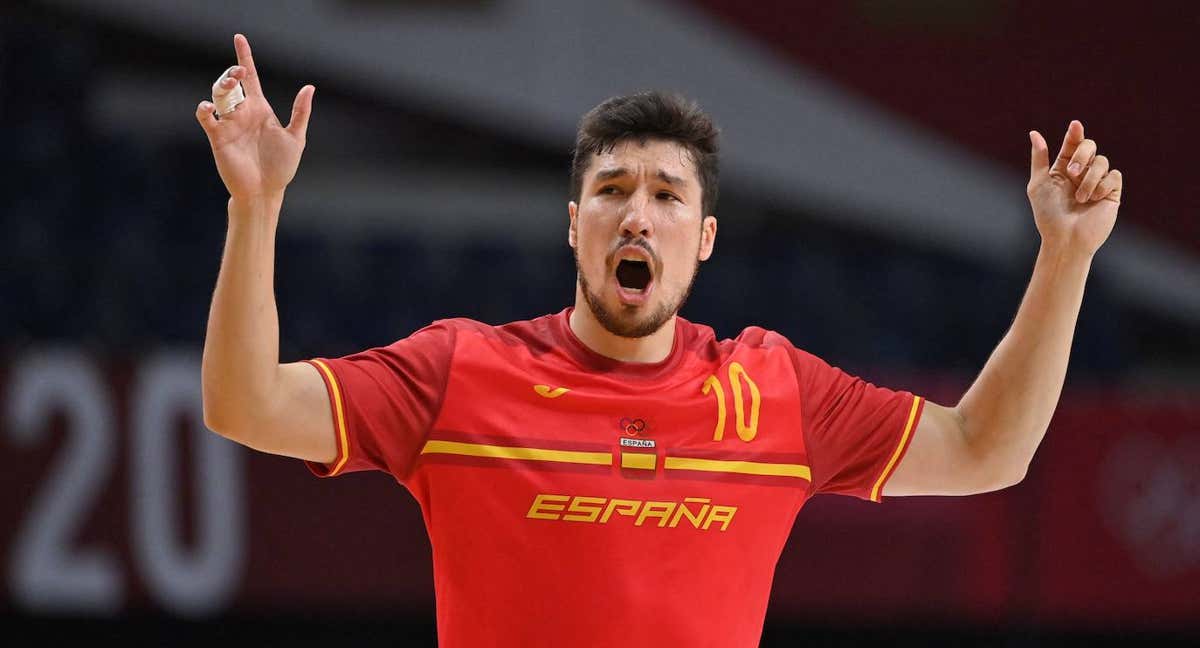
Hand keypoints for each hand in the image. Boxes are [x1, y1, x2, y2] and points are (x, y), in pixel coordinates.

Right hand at [195, 34, 314, 200]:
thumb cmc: (281, 167)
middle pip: (232, 83)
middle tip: (239, 71)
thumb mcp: (295, 137)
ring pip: (219, 95)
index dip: (244, 58)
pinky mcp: (218, 137)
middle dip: (232, 72)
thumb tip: (310, 87)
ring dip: (222, 85)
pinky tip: (209, 107)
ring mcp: (229, 124)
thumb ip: (300, 112)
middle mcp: (242, 113)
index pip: (251, 78)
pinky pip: (207, 118)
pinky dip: (205, 110)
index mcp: (260, 109)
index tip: (239, 39)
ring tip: (231, 82)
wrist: (265, 191)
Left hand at [1027, 121, 1122, 256]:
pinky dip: (1102, 186)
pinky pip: (1114, 176)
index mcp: (1064, 169)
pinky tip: (1094, 200)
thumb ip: (1039, 158)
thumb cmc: (1048, 214)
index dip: (1074, 134)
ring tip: (1081, 198)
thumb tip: (1034, 133)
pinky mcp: (1111, 192)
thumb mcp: (1039, 183)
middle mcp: (1082, 172)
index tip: (1074, 125)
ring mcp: (1097, 181)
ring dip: (1089, 179)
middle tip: (1072, 172)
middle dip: (1082, 155)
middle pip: (1090, 146)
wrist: (1065, 238)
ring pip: (1102, 161)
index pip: (1072, 144)